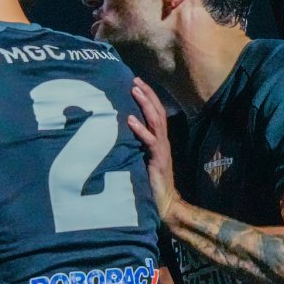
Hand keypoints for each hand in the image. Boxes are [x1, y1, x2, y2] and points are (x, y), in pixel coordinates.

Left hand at [127, 77, 180, 220]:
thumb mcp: (141, 158)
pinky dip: (140, 130)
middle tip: (134, 79)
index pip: (155, 112)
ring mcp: (162, 150)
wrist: (164, 203)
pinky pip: (150, 142)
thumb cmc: (150, 182)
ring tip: (134, 90)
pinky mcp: (158, 161)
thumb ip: (135, 144)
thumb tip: (119, 130)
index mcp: (159, 139)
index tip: (135, 82)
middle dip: (147, 94)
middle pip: (157, 111)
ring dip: (145, 104)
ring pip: (156, 121)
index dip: (147, 96)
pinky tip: (130, 121)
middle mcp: (162, 141)